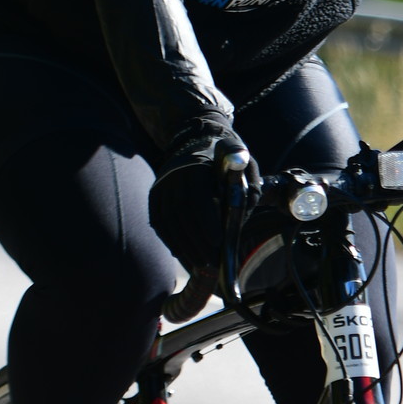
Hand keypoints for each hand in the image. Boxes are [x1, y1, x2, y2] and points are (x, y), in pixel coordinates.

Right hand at [149, 125, 259, 271]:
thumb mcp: (245, 164)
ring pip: (168, 221)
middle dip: (197, 240)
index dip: (206, 221)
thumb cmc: (226, 158)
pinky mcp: (155, 195)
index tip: (218, 242)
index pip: (198, 196)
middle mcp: (174, 173)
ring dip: (184, 245)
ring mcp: (162, 184)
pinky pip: (159, 222)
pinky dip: (171, 241)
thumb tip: (241, 216)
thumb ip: (248, 186)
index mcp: (198, 163)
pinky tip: (183, 254)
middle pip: (182, 213)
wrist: (197, 140)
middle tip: (212, 261)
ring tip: (200, 263)